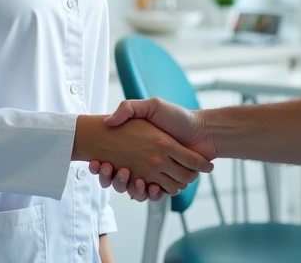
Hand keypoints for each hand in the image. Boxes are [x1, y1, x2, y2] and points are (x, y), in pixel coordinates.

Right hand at [74, 116, 211, 194]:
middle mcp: (145, 162)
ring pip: (136, 190)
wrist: (203, 130)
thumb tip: (108, 121)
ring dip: (130, 188)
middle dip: (112, 179)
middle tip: (110, 169)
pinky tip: (150, 185)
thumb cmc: (178, 117)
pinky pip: (155, 195)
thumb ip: (129, 108)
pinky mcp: (169, 182)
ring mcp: (157, 174)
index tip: (97, 163)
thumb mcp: (151, 106)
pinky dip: (150, 194)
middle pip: (120, 180)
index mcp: (138, 147)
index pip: (111, 162)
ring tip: (129, 176)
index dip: (101, 168)